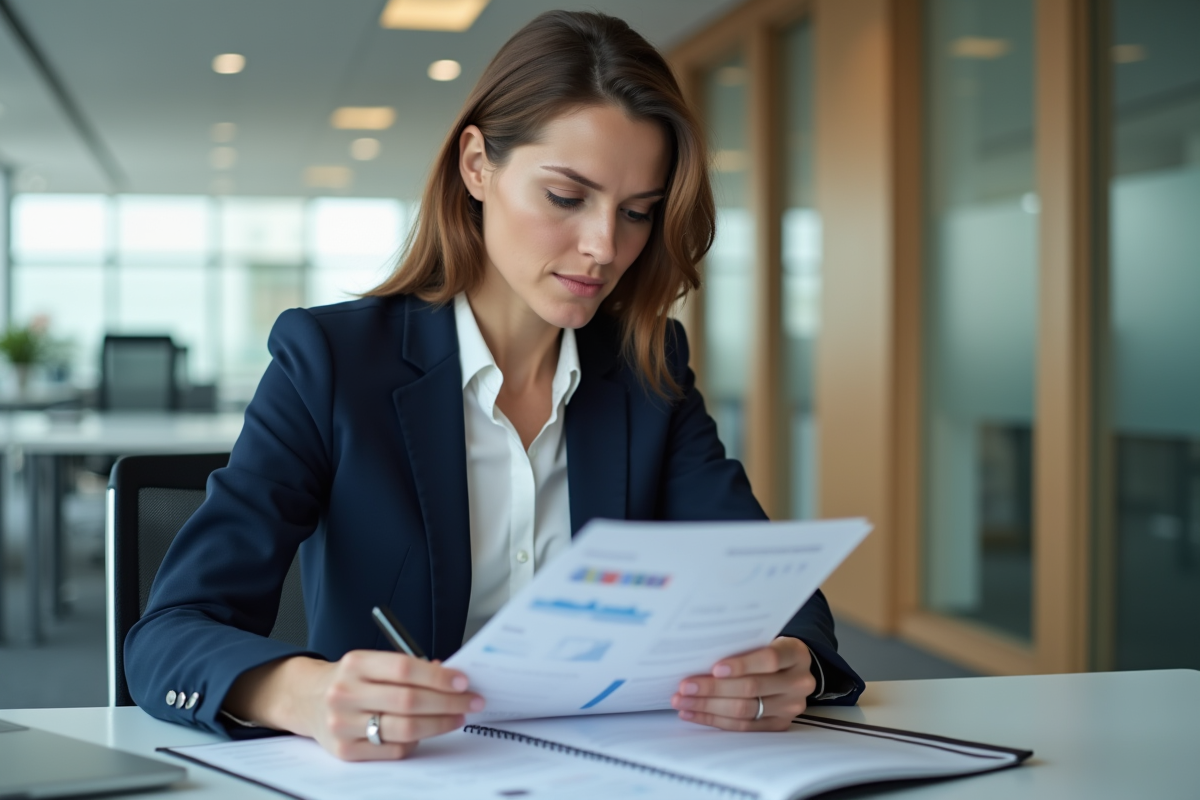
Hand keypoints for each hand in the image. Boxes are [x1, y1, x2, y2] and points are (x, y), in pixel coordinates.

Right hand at [226, 652, 483, 760]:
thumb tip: (450, 676)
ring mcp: (342, 724)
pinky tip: (427, 732)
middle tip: (472, 701)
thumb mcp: (372, 664)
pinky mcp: (344, 751)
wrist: (307, 700)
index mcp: (354, 664)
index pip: (403, 668)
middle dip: (448, 702)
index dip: (438, 676)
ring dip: (439, 724)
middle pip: (408, 701)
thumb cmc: (352, 680)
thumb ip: (408, 668)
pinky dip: (416, 742)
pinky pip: (393, 749)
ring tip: (457, 717)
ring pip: (403, 728)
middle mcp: (344, 693)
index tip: (463, 681)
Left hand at [670, 637, 815, 731]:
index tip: (714, 668)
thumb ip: (741, 646)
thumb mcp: (763, 640)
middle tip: (685, 687)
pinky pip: (743, 726)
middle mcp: (799, 682)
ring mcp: (790, 707)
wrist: (792, 669)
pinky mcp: (779, 725)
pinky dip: (715, 720)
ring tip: (682, 702)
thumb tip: (698, 656)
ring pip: (745, 710)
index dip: (741, 665)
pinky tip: (693, 714)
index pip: (769, 659)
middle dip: (714, 689)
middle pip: (752, 688)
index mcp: (795, 654)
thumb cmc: (768, 649)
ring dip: (708, 707)